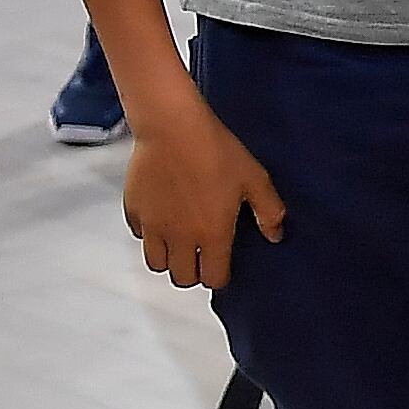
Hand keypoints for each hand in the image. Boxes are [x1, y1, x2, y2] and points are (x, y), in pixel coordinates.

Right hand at [121, 92, 285, 291]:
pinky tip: (164, 217)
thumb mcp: (255, 179)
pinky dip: (151, 234)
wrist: (174, 129)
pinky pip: (140, 235)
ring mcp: (153, 226)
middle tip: (203, 254)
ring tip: (182, 241)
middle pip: (182, 278)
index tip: (223, 265)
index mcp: (212, 234)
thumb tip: (275, 235)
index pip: (213, 279)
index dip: (220, 276)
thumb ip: (268, 211)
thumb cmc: (217, 152)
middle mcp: (180, 237)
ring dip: (170, 258)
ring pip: (156, 263)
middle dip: (194, 273)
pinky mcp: (134, 211)